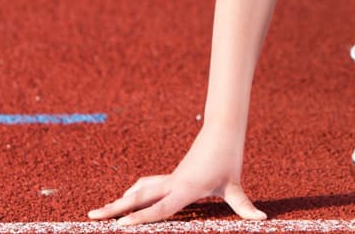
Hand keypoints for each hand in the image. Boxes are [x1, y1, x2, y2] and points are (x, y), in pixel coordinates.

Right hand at [86, 125, 265, 225]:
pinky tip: (129, 197)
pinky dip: (135, 192)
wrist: (222, 130)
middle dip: (115, 208)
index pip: (159, 208)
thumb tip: (262, 219)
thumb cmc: (228, 158)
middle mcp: (172, 184)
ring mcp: (170, 179)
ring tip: (102, 211)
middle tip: (92, 216)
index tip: (120, 226)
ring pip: (140, 190)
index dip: (140, 219)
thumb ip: (244, 205)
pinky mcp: (172, 175)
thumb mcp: (234, 185)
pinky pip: (148, 185)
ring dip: (121, 200)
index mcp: (185, 189)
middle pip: (138, 198)